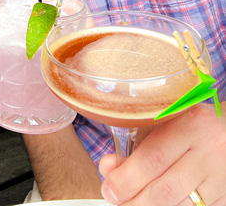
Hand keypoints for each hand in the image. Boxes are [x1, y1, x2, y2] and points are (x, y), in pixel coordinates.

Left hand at [99, 103, 225, 204]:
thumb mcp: (164, 124)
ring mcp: (222, 178)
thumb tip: (107, 168)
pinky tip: (155, 204)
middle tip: (115, 201)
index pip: (154, 157)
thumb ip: (137, 144)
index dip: (127, 178)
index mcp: (192, 124)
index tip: (108, 188)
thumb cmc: (189, 126)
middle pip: (165, 189)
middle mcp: (210, 151)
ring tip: (131, 203)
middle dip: (134, 200)